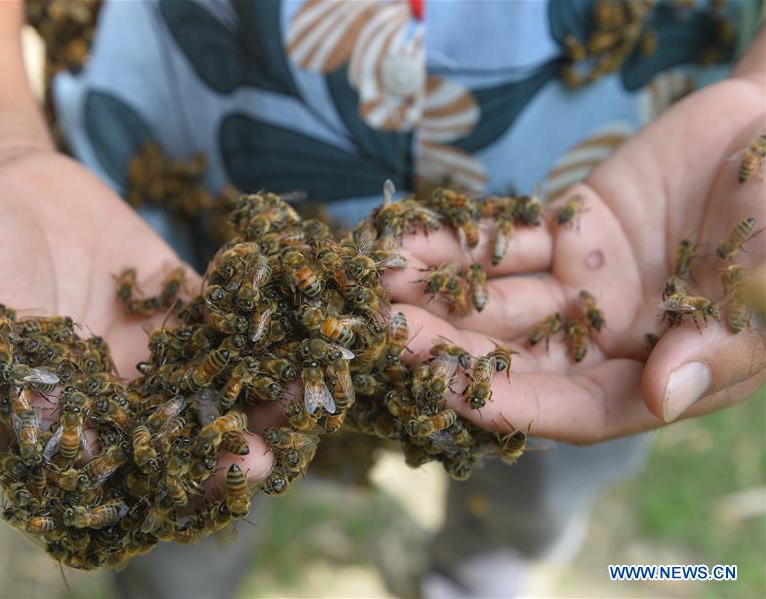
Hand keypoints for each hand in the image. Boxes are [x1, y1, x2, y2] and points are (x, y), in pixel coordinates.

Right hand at [0, 145, 273, 479]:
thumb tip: (54, 445)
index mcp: (63, 425)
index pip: (130, 471)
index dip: (184, 480)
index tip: (232, 475)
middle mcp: (118, 397)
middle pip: (193, 434)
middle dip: (244, 440)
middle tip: (287, 441)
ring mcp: (154, 347)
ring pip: (223, 378)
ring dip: (272, 384)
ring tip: (316, 377)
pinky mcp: (178, 299)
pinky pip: (228, 311)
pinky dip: (263, 309)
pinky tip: (298, 304)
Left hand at [384, 77, 764, 443]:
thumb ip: (721, 344)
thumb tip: (664, 397)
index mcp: (659, 372)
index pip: (577, 407)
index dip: (516, 405)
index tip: (451, 394)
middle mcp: (609, 336)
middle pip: (519, 356)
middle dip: (452, 350)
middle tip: (387, 340)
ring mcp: (583, 283)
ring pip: (500, 298)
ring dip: (439, 296)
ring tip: (379, 291)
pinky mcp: (568, 229)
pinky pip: (506, 238)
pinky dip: (457, 240)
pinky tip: (403, 243)